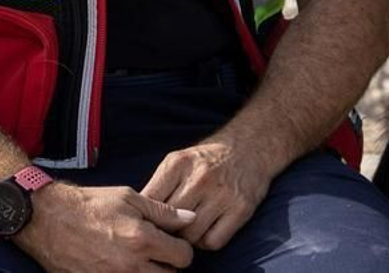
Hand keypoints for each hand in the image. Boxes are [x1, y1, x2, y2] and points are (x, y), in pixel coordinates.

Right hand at [14, 182, 195, 272]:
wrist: (49, 219)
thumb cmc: (89, 205)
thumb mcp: (129, 198)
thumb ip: (163, 212)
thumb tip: (190, 218)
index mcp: (142, 240)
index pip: (184, 257)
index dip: (181, 248)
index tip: (172, 241)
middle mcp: (131, 266)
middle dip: (168, 265)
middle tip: (156, 252)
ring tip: (139, 259)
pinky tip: (121, 265)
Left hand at [140, 137, 278, 250]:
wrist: (251, 146)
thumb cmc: (207, 159)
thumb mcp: (178, 161)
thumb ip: (159, 186)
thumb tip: (137, 216)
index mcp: (178, 164)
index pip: (150, 202)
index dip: (146, 217)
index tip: (148, 222)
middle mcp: (200, 178)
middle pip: (169, 222)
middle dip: (165, 231)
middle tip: (167, 232)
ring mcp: (222, 194)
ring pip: (190, 236)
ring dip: (186, 240)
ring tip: (187, 231)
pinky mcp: (241, 209)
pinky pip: (213, 242)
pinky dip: (206, 243)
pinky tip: (206, 231)